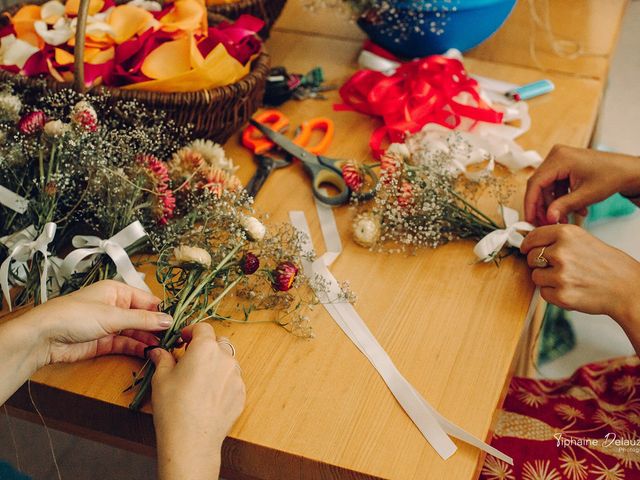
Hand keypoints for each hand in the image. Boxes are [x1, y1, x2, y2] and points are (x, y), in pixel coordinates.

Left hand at [23, 280, 170, 365]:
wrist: (43, 337)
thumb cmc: (74, 315)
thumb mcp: (112, 315)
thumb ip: (142, 319)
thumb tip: (168, 319)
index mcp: (117, 291)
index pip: (147, 300)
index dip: (162, 311)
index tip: (178, 322)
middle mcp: (115, 306)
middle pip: (143, 317)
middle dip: (157, 327)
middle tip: (174, 338)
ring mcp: (110, 325)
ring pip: (136, 332)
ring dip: (149, 339)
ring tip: (164, 347)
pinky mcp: (104, 342)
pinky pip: (126, 344)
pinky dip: (137, 348)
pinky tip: (149, 352)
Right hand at [150, 323, 244, 479]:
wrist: (192, 440)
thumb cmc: (173, 407)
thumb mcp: (161, 379)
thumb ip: (163, 359)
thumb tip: (158, 351)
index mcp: (205, 348)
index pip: (203, 328)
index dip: (191, 331)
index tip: (183, 340)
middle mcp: (225, 358)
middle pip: (218, 343)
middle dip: (206, 347)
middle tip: (190, 360)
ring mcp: (236, 376)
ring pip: (228, 362)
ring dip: (216, 364)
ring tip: (199, 381)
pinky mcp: (242, 394)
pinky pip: (233, 381)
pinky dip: (223, 382)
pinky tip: (208, 397)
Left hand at [520, 224, 639, 323]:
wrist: (628, 289)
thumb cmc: (609, 265)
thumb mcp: (584, 240)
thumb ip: (559, 240)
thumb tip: (532, 243)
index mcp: (566, 234)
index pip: (534, 236)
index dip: (528, 244)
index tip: (526, 248)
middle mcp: (561, 252)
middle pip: (532, 257)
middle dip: (540, 263)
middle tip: (558, 268)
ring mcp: (560, 274)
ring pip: (535, 276)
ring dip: (546, 280)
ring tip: (568, 279)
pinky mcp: (561, 294)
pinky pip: (543, 293)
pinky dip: (553, 294)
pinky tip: (570, 289)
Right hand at [524, 145, 639, 224]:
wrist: (627, 171)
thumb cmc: (612, 176)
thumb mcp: (586, 195)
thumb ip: (563, 206)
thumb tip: (548, 218)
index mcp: (559, 158)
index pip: (535, 183)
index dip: (531, 203)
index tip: (529, 220)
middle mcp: (556, 156)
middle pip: (539, 185)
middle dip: (542, 206)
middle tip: (544, 223)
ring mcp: (560, 159)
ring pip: (547, 187)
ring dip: (553, 205)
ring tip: (562, 220)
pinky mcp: (564, 165)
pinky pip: (555, 185)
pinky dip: (561, 199)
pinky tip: (571, 210)